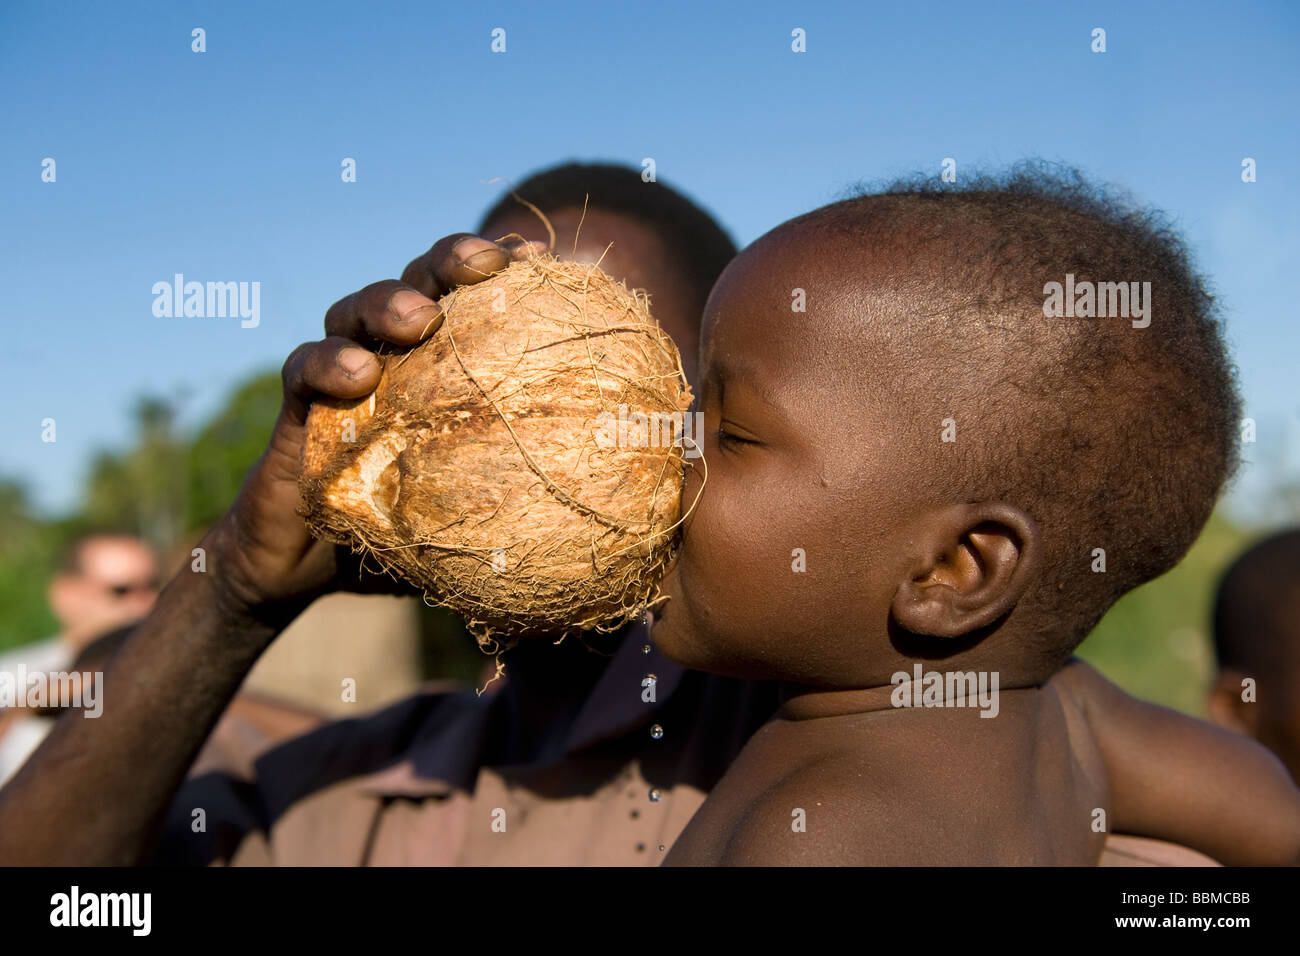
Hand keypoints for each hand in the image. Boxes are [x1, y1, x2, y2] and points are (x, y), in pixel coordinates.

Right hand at [208, 233, 546, 623]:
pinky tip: (357, 374)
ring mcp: (338, 378)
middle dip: (450, 261)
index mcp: (439, 370)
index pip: (471, 301)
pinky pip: (301, 367)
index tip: (543, 260)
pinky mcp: (294, 408)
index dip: (503, 270)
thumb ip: (529, 509)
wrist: (306, 569)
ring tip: (418, 320)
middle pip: (417, 284)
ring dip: (387, 303)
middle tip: (486, 264)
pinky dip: (326, 361)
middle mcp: (390, 358)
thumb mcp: (475, 521)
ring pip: (354, 310)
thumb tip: (623, 545)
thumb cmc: (404, 537)